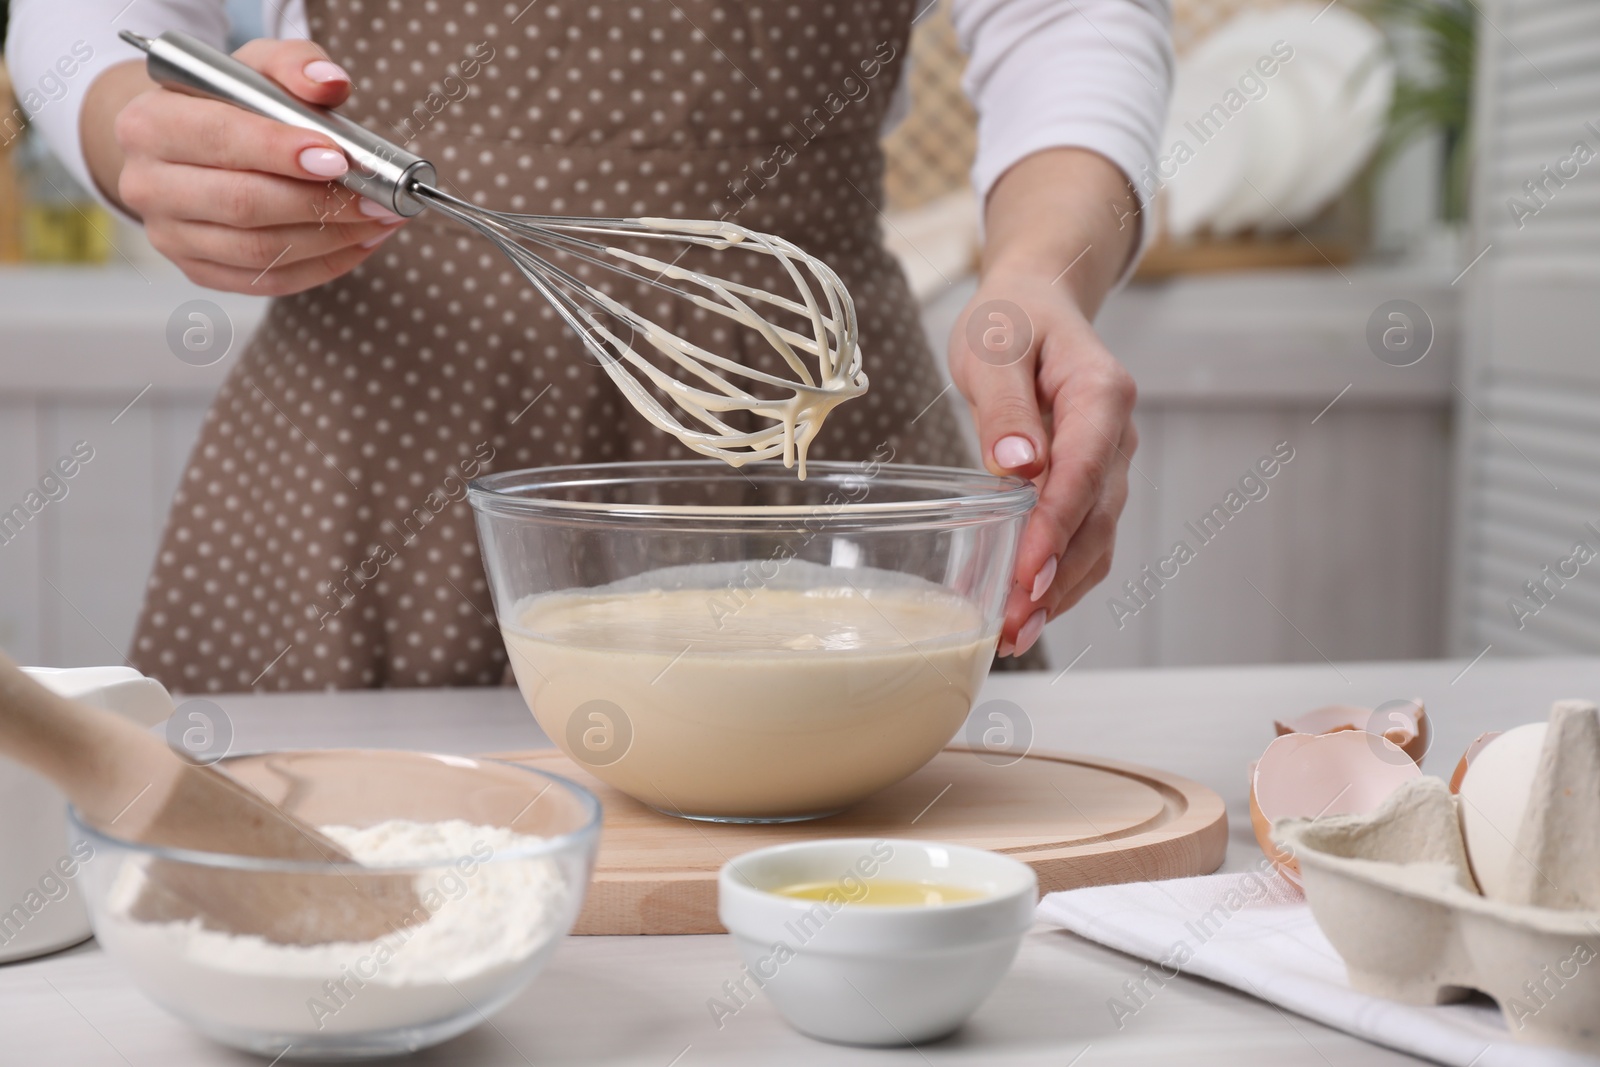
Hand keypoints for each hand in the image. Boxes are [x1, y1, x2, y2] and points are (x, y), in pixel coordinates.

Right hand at [85, 40, 404, 294]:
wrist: (182, 146)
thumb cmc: (227, 104)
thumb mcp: (256, 67)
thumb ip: (295, 65)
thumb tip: (331, 84)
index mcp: (150, 123)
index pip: (220, 139)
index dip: (282, 152)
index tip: (339, 159)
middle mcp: (148, 184)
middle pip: (243, 204)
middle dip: (321, 203)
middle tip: (377, 198)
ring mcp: (170, 235)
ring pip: (261, 250)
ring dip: (332, 239)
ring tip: (378, 219)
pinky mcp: (198, 270)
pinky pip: (270, 281)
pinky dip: (324, 265)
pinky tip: (360, 243)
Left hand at [950, 270, 1135, 657]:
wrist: (1035, 305)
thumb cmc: (1010, 321)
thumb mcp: (992, 346)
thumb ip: (1005, 404)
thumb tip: (1018, 465)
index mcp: (1100, 394)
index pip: (1083, 472)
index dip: (1056, 529)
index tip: (1025, 575)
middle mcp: (1117, 436)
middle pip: (1095, 520)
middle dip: (1056, 578)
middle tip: (1013, 623)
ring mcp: (1110, 465)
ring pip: (1095, 541)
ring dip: (1059, 592)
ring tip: (1014, 634)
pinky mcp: (1092, 486)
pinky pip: (1085, 542)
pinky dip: (1060, 581)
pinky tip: (1026, 614)